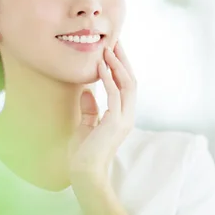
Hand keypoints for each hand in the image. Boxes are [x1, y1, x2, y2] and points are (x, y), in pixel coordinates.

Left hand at [68, 43, 136, 192]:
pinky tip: (100, 64)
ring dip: (118, 64)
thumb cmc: (83, 153)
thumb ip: (90, 109)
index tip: (113, 50)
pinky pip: (115, 93)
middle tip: (115, 41)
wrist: (83, 172)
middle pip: (131, 80)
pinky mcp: (115, 122)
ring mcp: (124, 119)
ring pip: (127, 84)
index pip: (126, 86)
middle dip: (123, 60)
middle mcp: (127, 115)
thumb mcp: (86, 126)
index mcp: (122, 116)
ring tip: (108, 48)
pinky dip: (109, 77)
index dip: (121, 67)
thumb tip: (86, 92)